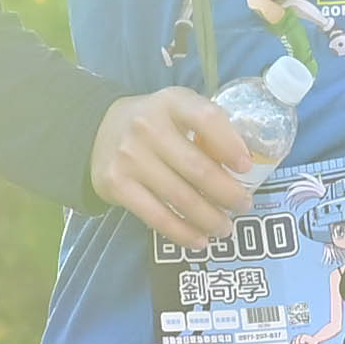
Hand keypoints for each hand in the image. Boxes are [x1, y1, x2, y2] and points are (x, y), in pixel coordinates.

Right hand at [90, 88, 267, 246]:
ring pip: (180, 197)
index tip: (247, 168)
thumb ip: (206, 129)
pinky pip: (157, 216)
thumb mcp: (178, 111)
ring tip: (225, 228)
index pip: (206, 118)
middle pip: (198, 167)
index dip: (230, 145)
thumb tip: (243, 167)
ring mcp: (129, 157)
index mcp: (170, 102)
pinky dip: (183, 233)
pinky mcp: (116, 185)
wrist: (97, 130)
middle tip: (243, 206)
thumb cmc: (154, 124)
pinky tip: (200, 241)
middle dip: (228, 193)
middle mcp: (147, 127)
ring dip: (210, 219)